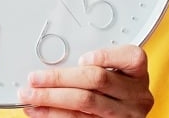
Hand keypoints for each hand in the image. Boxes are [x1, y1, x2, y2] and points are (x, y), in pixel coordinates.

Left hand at [19, 45, 153, 117]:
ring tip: (30, 96)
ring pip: (85, 104)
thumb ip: (94, 64)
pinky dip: (55, 115)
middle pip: (97, 80)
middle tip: (35, 79)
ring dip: (51, 99)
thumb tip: (52, 63)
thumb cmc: (115, 86)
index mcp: (137, 73)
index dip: (105, 56)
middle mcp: (135, 95)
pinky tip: (40, 111)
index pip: (129, 58)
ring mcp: (124, 115)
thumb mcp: (114, 70)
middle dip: (61, 78)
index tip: (81, 58)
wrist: (124, 114)